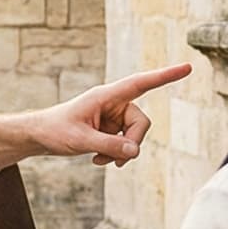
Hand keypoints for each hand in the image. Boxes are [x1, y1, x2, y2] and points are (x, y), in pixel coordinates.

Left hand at [28, 63, 190, 166]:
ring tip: (100, 160)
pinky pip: (125, 144)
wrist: (40, 137)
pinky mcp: (111, 130)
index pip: (141, 83)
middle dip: (132, 143)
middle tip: (116, 160)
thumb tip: (135, 152)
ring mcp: (113, 117)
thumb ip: (109, 146)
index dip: (165, 76)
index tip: (187, 67)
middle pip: (141, 122)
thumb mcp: (80, 140)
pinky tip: (97, 160)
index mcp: (106, 96)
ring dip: (122, 152)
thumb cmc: (55, 131)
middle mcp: (113, 104)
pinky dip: (116, 155)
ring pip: (135, 136)